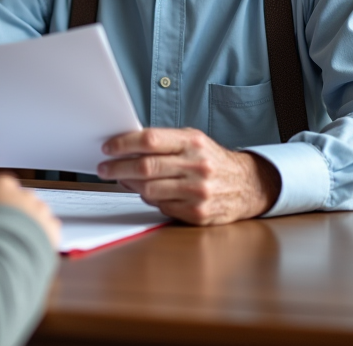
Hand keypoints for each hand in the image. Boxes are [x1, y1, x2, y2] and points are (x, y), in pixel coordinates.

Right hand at [0, 174, 60, 249]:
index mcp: (3, 185)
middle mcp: (24, 195)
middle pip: (16, 202)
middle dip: (7, 215)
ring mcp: (40, 212)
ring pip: (32, 217)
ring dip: (23, 228)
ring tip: (8, 246)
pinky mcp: (52, 232)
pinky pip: (45, 234)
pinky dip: (37, 241)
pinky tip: (24, 251)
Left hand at [97, 127, 280, 225]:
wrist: (248, 185)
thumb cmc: (212, 160)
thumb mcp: (193, 141)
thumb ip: (163, 142)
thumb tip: (125, 147)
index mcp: (193, 143)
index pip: (150, 140)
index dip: (123, 144)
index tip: (107, 148)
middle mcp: (196, 166)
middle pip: (145, 167)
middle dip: (117, 167)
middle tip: (104, 168)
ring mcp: (198, 192)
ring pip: (149, 189)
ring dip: (130, 185)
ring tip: (122, 179)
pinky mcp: (197, 213)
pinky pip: (161, 206)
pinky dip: (150, 199)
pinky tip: (148, 191)